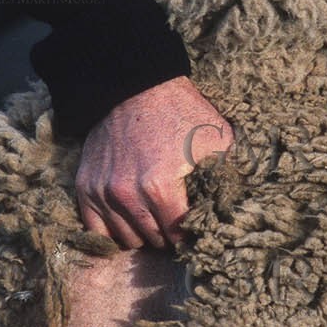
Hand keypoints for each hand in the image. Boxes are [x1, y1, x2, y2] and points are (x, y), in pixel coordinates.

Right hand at [76, 76, 234, 247]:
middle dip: (167, 236)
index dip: (189, 235)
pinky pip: (96, 229)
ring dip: (143, 234)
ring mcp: (102, 192)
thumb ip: (230, 174)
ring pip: (126, 238)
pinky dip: (113, 230)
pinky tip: (128, 221)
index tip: (195, 229)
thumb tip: (240, 207)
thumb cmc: (181, 112)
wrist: (136, 86)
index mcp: (160, 187)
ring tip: (154, 220)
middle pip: (153, 239)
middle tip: (176, 224)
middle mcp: (127, 194)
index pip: (177, 235)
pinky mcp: (85, 186)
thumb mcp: (218, 139)